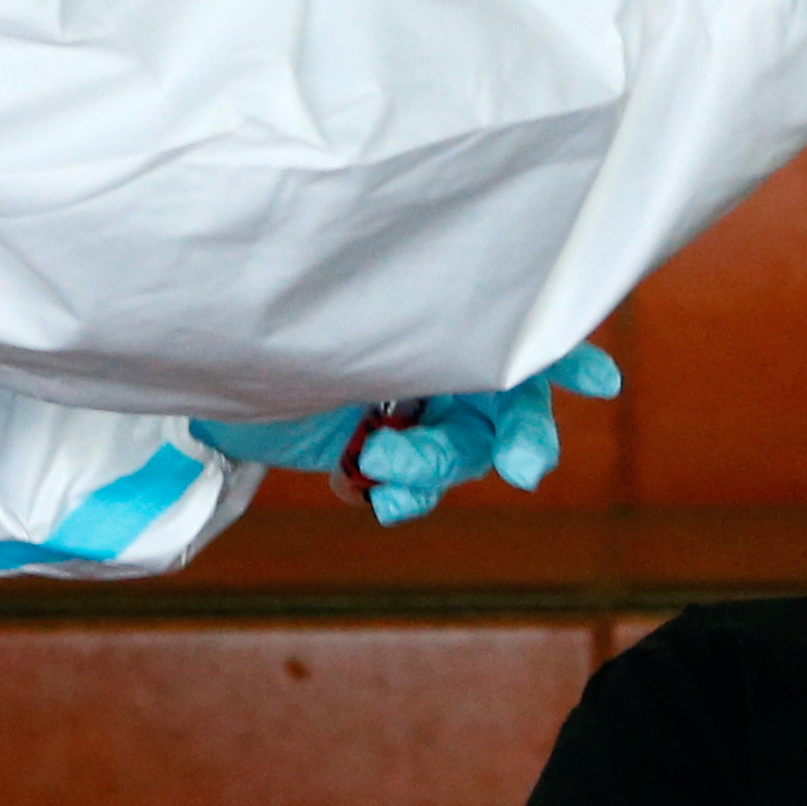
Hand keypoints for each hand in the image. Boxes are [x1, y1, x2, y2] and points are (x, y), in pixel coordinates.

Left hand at [204, 344, 622, 525]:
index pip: (520, 330)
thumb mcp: (339, 314)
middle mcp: (443, 355)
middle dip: (526, 436)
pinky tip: (380, 498)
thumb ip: (403, 325)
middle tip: (529, 471)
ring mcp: (418, 406)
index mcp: (444, 307)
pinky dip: (407, 494)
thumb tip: (479, 329)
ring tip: (381, 461)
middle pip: (509, 402)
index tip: (601, 386)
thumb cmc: (271, 315)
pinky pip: (419, 486)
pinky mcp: (385, 450)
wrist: (205, 370)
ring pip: (464, 451)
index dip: (566, 358)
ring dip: (433, 464)